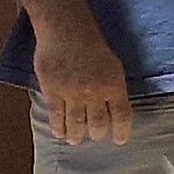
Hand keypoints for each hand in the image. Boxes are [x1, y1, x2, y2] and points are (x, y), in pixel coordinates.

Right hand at [32, 27, 132, 145]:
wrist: (67, 32)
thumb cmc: (93, 47)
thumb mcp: (114, 67)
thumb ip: (113, 88)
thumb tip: (113, 108)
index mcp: (114, 86)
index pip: (121, 116)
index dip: (121, 131)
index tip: (118, 140)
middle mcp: (94, 93)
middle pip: (97, 122)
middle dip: (96, 133)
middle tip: (94, 137)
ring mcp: (72, 93)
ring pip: (75, 122)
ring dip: (76, 135)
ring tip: (75, 140)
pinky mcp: (52, 90)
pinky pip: (56, 114)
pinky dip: (58, 126)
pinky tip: (59, 133)